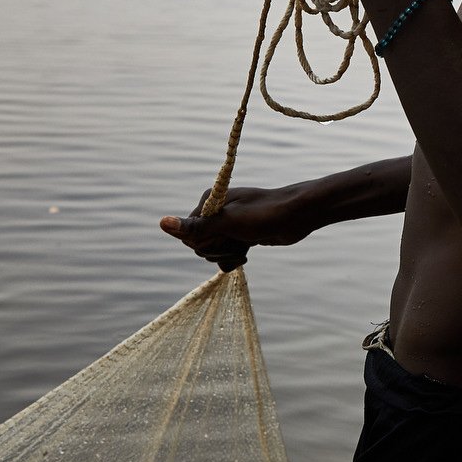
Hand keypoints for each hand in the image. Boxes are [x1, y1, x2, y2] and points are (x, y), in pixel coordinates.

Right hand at [159, 184, 317, 271]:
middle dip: (217, 250)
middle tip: (237, 243)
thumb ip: (197, 226)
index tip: (224, 238)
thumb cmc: (265, 215)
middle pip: (199, 244)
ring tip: (244, 247)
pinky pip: (225, 255)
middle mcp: (216, 213)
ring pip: (213, 252)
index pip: (189, 233)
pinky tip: (246, 255)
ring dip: (227, 256)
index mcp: (209, 203)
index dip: (205, 242)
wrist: (298, 216)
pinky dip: (233, 259)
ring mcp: (228, 225)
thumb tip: (162, 223)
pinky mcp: (240, 236)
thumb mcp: (229, 223)